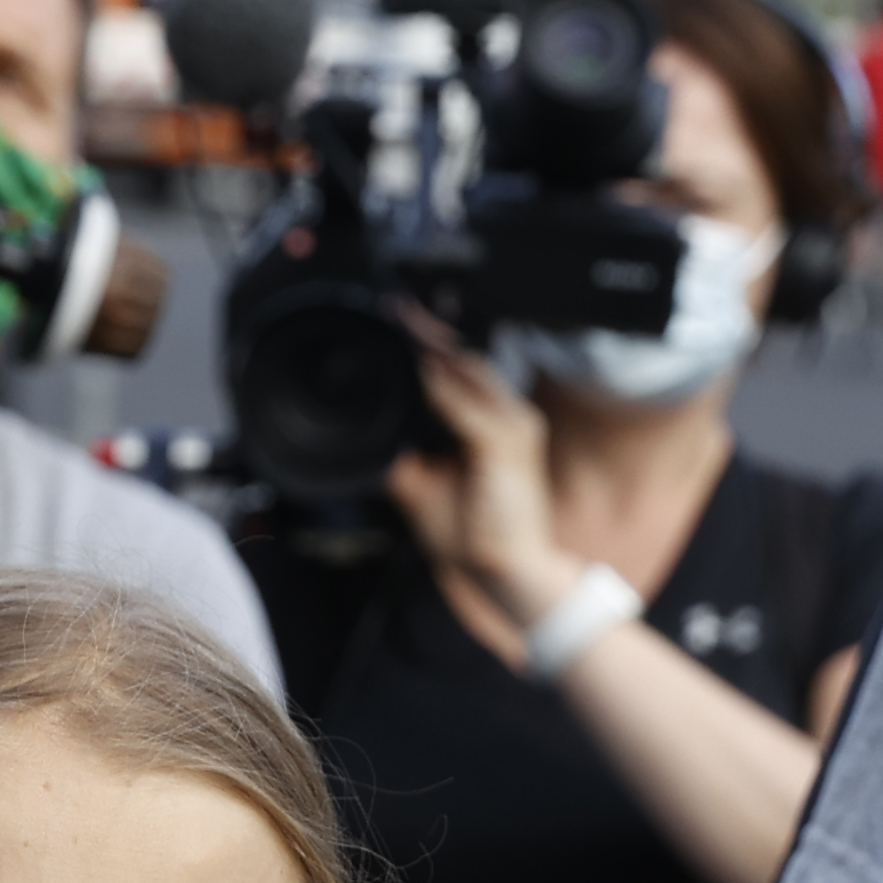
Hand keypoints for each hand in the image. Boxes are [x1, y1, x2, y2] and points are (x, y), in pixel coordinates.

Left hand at [382, 316, 577, 633]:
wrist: (509, 574)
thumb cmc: (477, 538)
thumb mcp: (424, 489)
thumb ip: (404, 456)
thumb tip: (368, 437)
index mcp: (496, 425)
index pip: (463, 372)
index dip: (432, 345)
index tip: (400, 320)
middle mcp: (511, 418)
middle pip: (468, 361)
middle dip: (430, 333)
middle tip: (395, 307)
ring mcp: (514, 428)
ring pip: (469, 373)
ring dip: (434, 347)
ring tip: (401, 321)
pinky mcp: (507, 445)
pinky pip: (466, 407)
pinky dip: (440, 388)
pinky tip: (418, 370)